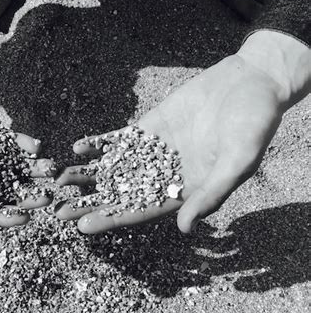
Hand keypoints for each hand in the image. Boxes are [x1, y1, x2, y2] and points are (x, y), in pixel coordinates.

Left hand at [56, 30, 309, 233]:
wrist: (251, 83)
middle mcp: (165, 175)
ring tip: (58, 179)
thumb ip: (211, 194)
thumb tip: (184, 229)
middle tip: (58, 210)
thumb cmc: (254, 124)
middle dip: (90, 201)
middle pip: (120, 194)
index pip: (142, 211)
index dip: (113, 219)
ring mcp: (154, 150)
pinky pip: (119, 139)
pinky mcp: (149, 127)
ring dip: (88, 174)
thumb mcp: (238, 161)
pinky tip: (78, 148)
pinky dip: (100, 144)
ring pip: (114, 168)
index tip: (84, 227)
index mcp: (184, 191)